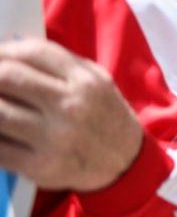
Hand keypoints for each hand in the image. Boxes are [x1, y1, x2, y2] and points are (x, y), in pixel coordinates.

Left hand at [0, 39, 143, 191]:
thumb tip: (10, 53)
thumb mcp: (97, 82)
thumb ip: (59, 65)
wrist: (125, 163)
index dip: (4, 50)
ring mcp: (53, 139)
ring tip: (0, 106)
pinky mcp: (39, 166)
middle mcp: (70, 107)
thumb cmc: (105, 117)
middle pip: (7, 77)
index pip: (33, 52)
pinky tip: (2, 133)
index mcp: (86, 82)